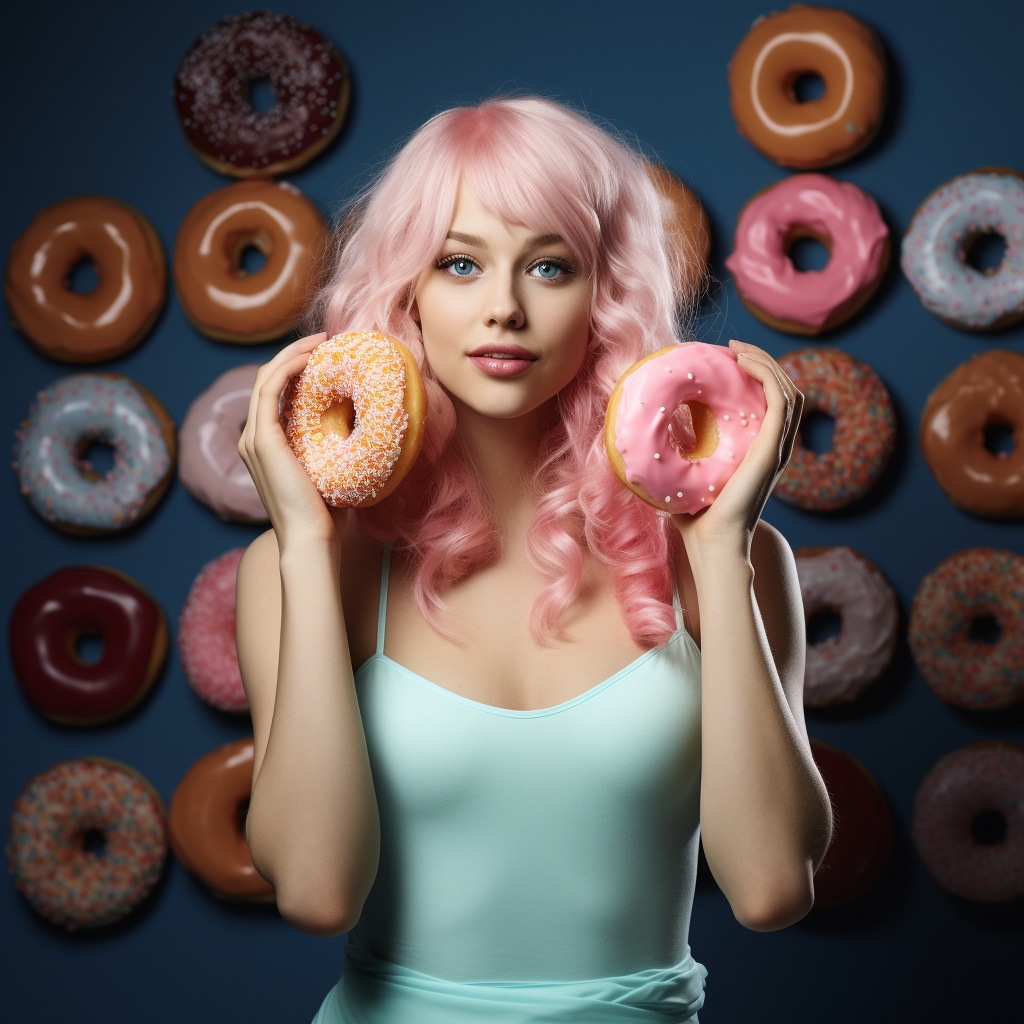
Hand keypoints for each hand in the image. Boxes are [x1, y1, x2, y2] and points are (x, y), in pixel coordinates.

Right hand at [238, 333, 344, 549]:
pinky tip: (309, 358)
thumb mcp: (331, 469)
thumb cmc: (328, 513)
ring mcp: (254, 439)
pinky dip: (287, 368)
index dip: (297, 368)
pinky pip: (269, 390)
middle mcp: (254, 439)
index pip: (277, 393)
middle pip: (268, 379)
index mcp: (268, 446)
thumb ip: (335, 447)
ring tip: (321, 341)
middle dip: (295, 353)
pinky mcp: (261, 441)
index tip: (327, 355)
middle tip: (326, 340)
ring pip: (266, 378)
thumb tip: (364, 426)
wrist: (312, 539)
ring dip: (292, 354)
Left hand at [672, 339, 802, 551]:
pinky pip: (782, 401)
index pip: (770, 405)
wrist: (709, 543)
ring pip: (789, 390)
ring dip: (767, 363)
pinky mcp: (773, 449)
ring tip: (738, 351)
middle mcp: (774, 448)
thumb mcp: (683, 476)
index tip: (727, 361)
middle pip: (785, 390)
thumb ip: (674, 455)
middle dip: (762, 362)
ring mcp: (777, 448)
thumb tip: (642, 435)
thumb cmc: (693, 519)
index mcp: (758, 452)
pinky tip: (744, 364)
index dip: (756, 378)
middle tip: (733, 349)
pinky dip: (768, 375)